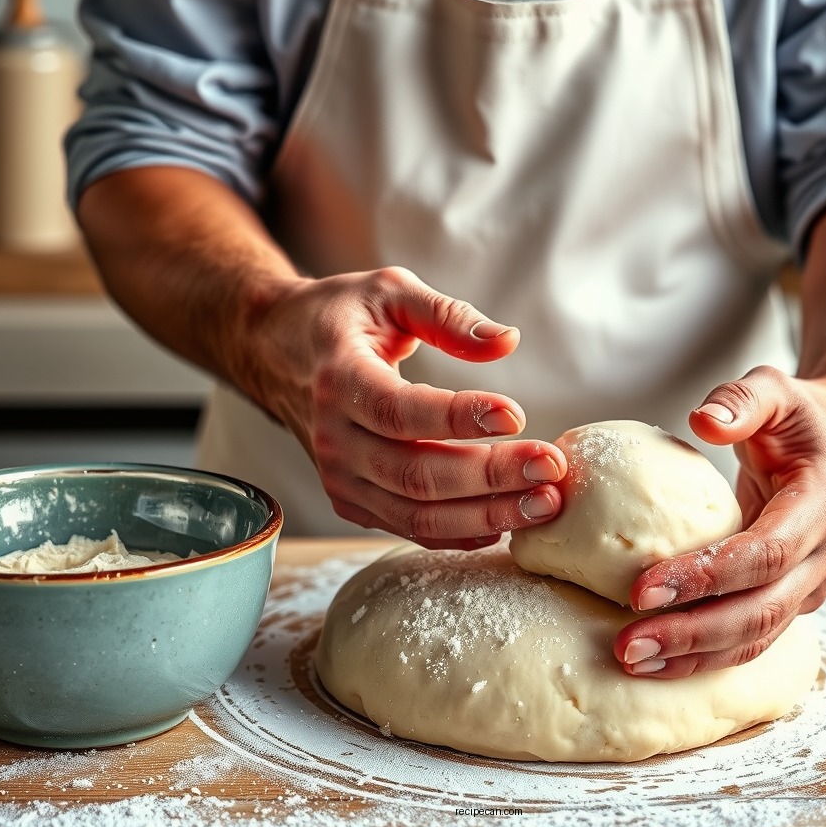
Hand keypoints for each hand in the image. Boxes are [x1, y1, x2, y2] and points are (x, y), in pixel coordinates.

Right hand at [254, 266, 566, 547]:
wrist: (275, 352)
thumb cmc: (339, 317)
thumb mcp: (389, 292)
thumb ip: (447, 315)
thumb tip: (507, 342)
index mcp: (340, 379)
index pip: (400, 410)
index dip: (459, 418)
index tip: (517, 414)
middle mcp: (334, 438)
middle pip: (416, 473)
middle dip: (490, 476)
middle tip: (550, 467)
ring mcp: (340, 478)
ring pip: (417, 513)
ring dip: (485, 514)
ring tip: (543, 503)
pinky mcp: (352, 500)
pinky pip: (410, 527)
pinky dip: (459, 533)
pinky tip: (505, 523)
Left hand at [614, 365, 825, 677]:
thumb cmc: (802, 418)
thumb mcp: (775, 390)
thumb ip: (741, 401)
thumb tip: (703, 420)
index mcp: (821, 505)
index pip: (763, 554)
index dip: (706, 576)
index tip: (643, 587)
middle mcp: (823, 556)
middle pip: (759, 612)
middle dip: (692, 634)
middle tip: (628, 645)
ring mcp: (810, 584)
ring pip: (756, 637)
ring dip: (694, 657)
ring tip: (632, 661)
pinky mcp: (792, 599)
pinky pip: (750, 637)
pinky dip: (705, 654)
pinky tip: (657, 661)